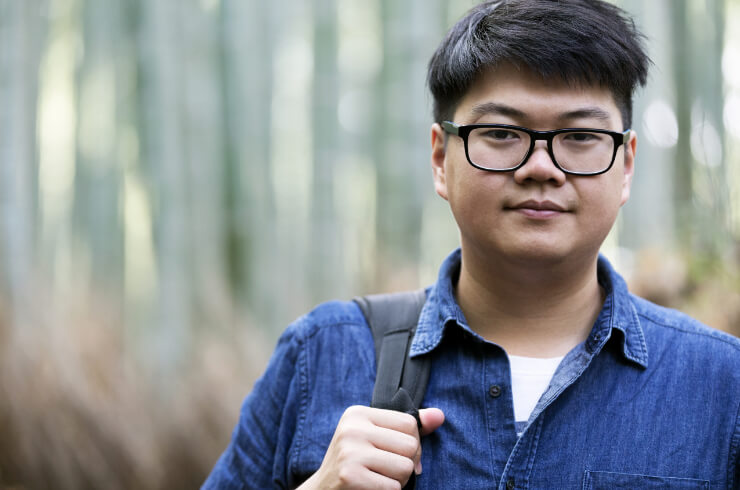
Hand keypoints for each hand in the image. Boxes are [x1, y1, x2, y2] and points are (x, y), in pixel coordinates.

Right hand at [299, 405, 444, 489]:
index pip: (409, 423)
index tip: (398, 455)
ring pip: (405, 467)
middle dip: (407, 464)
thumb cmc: (354, 463)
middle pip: (410, 445)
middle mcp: (352, 429)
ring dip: (399, 481)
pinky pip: (393, 487)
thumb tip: (440, 415)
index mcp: (358, 414)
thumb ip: (407, 428)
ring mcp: (350, 452)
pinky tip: (372, 488)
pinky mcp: (350, 476)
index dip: (413, 443)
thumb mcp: (376, 438)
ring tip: (380, 479)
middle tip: (389, 471)